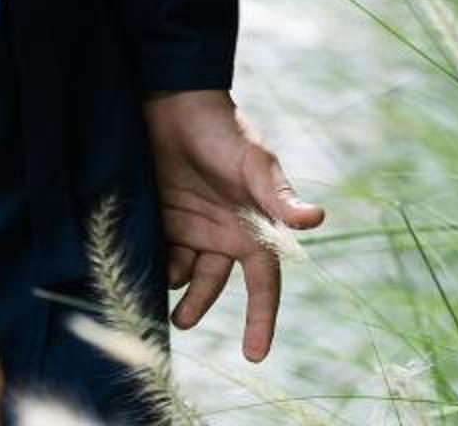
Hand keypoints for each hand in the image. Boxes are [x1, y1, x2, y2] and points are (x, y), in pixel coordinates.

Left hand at [141, 88, 325, 362]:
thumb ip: (280, 196)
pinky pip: (156, 254)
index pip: (264, 283)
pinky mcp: (160, 219)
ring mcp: (189, 229)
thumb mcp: (256, 163)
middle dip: (197, 307)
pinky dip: (150, 263)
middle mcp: (222, 234)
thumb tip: (317, 220)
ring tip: (156, 279)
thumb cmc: (225, 131)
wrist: (175, 100)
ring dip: (170, 284)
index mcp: (253, 228)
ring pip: (181, 275)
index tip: (255, 355)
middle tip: (181, 320)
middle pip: (213, 287)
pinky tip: (139, 258)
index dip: (262, 319)